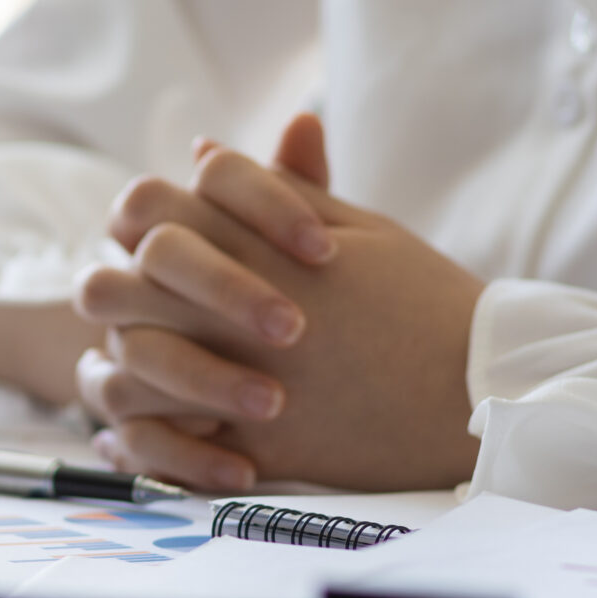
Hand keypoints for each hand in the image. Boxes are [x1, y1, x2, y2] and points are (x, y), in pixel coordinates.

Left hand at [74, 115, 484, 491]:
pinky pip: (165, 442)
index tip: (164, 235)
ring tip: (142, 361)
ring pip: (125, 366)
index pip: (151, 208)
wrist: (482, 392)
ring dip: (123, 360)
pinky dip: (146, 435)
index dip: (141, 216)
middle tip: (136, 300)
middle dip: (114, 288)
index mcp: (260, 249)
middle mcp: (237, 314)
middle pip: (113, 287)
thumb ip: (275, 189)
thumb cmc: (425, 302)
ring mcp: (243, 382)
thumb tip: (203, 150)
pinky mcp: (256, 446)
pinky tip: (152, 424)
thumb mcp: (362, 228)